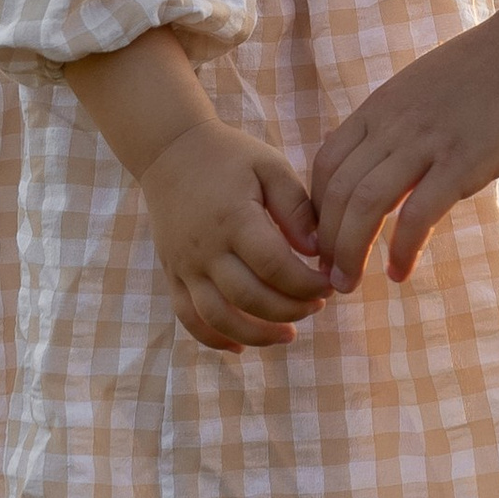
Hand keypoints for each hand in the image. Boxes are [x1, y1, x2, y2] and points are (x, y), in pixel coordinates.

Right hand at [137, 121, 332, 350]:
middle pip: (249, 298)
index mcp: (233, 220)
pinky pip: (188, 318)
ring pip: (218, 318)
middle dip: (290, 310)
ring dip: (256, 335)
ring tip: (289, 335)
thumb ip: (296, 207)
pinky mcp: (172, 274)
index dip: (307, 284)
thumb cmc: (229, 156)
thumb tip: (316, 251)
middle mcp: (205, 249)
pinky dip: (213, 339)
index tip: (330, 284)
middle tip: (317, 306)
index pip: (275, 267)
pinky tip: (241, 346)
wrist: (169, 151)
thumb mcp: (269, 166)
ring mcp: (184, 266)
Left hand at [310, 14, 498, 287]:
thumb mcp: (425, 85)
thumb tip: (386, 152)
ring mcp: (427, 142)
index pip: (326, 164)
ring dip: (350, 252)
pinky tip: (400, 272)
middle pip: (337, 192)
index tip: (326, 240)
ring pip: (365, 206)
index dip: (316, 209)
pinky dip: (402, 249)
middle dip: (326, 242)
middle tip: (330, 277)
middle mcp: (393, 124)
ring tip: (350, 284)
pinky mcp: (463, 162)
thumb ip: (401, 119)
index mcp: (382, 106)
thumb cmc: (493, 65)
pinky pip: (417, 215)